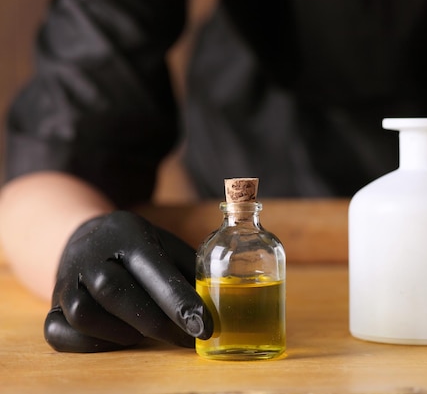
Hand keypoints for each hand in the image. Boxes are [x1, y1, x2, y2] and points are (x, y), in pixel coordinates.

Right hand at [44, 211, 211, 351]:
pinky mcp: (52, 304)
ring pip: (84, 313)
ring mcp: (66, 279)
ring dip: (121, 333)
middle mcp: (92, 253)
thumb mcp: (166, 244)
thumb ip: (191, 268)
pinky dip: (90, 344)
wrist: (88, 238)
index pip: (152, 268)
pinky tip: (115, 338)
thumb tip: (223, 301)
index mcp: (128, 234)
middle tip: (185, 338)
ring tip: (145, 333)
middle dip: (155, 322)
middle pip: (115, 291)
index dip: (179, 300)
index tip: (204, 326)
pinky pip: (60, 332)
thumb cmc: (140, 248)